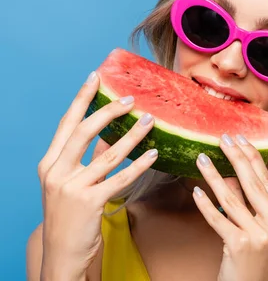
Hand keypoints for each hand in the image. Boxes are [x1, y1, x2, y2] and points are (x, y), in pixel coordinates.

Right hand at [37, 71, 158, 279]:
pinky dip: (139, 165)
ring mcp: (72, 188)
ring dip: (132, 136)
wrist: (62, 254)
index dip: (82, 99)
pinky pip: (120, 179)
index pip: (67, 124)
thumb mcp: (73, 183)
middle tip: (131, 99)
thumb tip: (113, 134)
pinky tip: (154, 153)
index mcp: (50, 163)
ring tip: (151, 121)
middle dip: (109, 112)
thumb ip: (91, 159)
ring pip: (108, 155)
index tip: (95, 77)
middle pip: (84, 132)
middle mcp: (57, 172)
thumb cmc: (70, 216)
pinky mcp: (90, 203)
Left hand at [192, 134, 267, 280]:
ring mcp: (262, 237)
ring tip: (202, 158)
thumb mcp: (266, 232)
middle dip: (236, 158)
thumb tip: (236, 173)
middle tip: (223, 139)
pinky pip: (219, 219)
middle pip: (253, 185)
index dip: (253, 158)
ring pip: (233, 199)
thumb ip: (255, 205)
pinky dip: (205, 205)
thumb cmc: (258, 264)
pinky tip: (196, 190)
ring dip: (214, 176)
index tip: (241, 140)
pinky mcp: (240, 246)